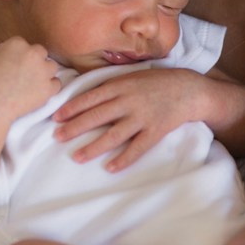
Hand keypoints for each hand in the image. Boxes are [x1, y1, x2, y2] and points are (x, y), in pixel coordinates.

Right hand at [0, 38, 60, 127]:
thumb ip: (4, 54)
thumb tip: (10, 56)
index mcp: (16, 44)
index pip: (23, 44)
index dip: (19, 55)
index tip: (15, 64)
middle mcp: (33, 53)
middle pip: (40, 52)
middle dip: (34, 61)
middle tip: (25, 73)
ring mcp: (43, 71)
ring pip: (51, 67)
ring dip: (44, 73)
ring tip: (33, 83)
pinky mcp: (48, 88)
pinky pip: (56, 84)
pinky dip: (49, 88)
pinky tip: (38, 93)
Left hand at [53, 68, 212, 169]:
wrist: (188, 89)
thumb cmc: (157, 82)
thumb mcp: (133, 76)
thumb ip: (112, 85)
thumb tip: (87, 95)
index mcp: (121, 85)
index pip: (91, 97)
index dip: (72, 108)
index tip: (56, 117)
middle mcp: (129, 101)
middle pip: (97, 116)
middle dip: (75, 127)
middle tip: (57, 137)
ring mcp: (143, 117)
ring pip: (114, 135)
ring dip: (94, 147)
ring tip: (77, 157)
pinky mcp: (156, 131)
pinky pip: (137, 148)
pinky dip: (124, 159)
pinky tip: (110, 168)